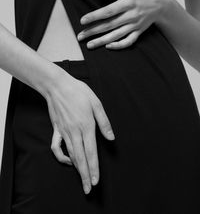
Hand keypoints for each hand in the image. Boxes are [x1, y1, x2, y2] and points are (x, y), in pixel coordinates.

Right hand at [45, 69, 114, 194]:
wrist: (58, 86)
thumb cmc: (78, 92)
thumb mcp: (96, 103)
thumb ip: (104, 122)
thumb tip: (111, 138)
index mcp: (87, 126)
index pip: (91, 152)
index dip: (94, 168)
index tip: (96, 181)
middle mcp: (75, 132)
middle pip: (81, 158)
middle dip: (86, 175)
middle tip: (89, 189)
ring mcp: (64, 132)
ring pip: (71, 155)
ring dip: (77, 169)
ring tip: (82, 180)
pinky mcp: (56, 129)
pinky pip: (56, 147)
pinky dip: (61, 156)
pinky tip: (68, 161)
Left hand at [77, 0, 165, 48]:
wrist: (162, 4)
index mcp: (128, 3)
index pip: (108, 11)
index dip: (94, 16)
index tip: (82, 21)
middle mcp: (131, 16)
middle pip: (109, 25)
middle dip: (93, 31)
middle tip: (80, 36)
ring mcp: (135, 26)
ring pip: (116, 36)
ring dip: (101, 41)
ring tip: (89, 45)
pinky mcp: (138, 32)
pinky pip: (128, 42)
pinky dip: (118, 46)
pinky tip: (108, 46)